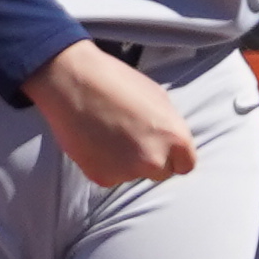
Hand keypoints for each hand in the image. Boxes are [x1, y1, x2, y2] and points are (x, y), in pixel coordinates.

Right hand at [25, 40, 198, 191]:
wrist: (72, 81)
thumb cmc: (116, 81)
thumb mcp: (157, 97)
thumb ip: (168, 125)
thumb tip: (170, 142)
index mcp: (176, 138)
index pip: (186, 164)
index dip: (173, 157)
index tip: (162, 151)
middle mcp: (156, 160)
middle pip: (161, 173)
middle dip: (149, 161)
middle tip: (130, 140)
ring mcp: (129, 171)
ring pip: (133, 174)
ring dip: (124, 162)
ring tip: (107, 134)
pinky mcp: (103, 177)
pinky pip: (109, 176)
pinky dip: (102, 164)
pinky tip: (93, 141)